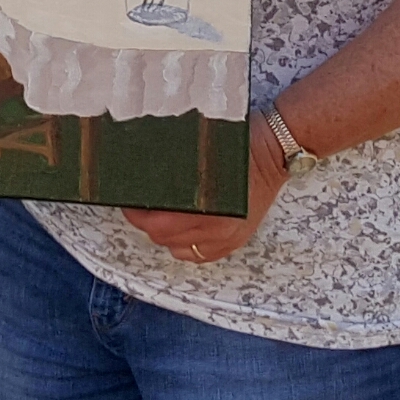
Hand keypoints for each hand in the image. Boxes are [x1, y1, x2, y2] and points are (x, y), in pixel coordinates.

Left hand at [124, 112, 288, 262]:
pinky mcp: (235, 241)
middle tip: (137, 204)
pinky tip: (179, 232)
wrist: (272, 152)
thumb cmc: (237, 143)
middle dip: (145, 222)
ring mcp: (226, 237)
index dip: (136, 212)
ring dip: (163, 235)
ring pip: (178, 248)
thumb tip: (141, 173)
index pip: (156, 222)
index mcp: (205, 204)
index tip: (127, 198)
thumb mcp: (197, 152)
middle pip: (163, 237)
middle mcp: (216, 227)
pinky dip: (184, 246)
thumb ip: (173, 169)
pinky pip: (200, 255)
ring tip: (157, 215)